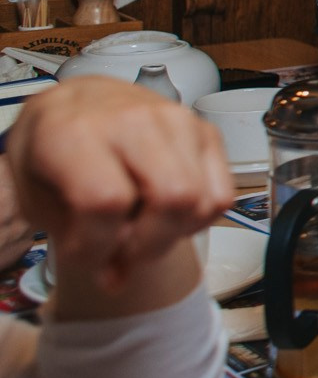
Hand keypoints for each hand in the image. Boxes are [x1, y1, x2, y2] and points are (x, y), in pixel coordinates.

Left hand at [6, 77, 233, 293]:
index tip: (84, 256)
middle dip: (148, 247)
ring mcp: (178, 121)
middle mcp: (134, 120)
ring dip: (173, 235)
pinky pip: (222, 196)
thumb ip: (72, 236)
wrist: (80, 101)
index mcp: (76, 132)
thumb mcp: (35, 193)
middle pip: (172, 198)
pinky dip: (199, 220)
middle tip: (124, 255)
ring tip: (144, 232)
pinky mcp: (206, 131)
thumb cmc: (52, 149)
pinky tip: (168, 216)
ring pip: (202, 201)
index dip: (95, 247)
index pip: (106, 202)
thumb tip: (117, 277)